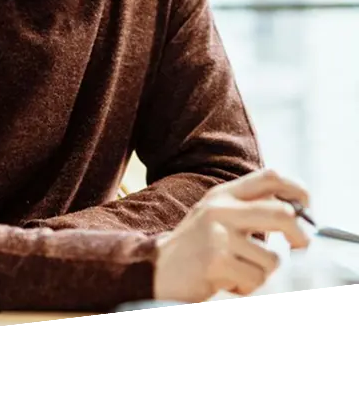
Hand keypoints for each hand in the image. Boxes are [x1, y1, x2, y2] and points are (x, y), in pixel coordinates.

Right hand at [153, 167, 310, 302]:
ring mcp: (218, 234)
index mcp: (223, 195)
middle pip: (281, 213)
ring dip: (261, 273)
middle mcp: (220, 209)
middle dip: (299, 235)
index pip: (270, 177)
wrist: (158, 268)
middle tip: (299, 246)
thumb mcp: (217, 216)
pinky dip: (246, 286)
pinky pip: (255, 279)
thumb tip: (295, 214)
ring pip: (272, 258)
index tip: (306, 208)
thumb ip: (248, 209)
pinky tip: (226, 280)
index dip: (297, 190)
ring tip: (237, 269)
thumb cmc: (196, 246)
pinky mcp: (217, 260)